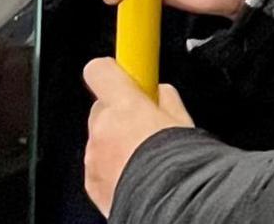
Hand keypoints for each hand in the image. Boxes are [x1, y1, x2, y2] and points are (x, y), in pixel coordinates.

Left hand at [84, 57, 193, 215]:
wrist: (169, 202)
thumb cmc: (178, 162)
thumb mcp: (182, 120)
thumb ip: (166, 100)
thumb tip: (161, 93)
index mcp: (124, 105)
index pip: (100, 70)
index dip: (112, 72)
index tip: (124, 74)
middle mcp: (102, 128)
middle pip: (101, 108)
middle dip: (119, 114)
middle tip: (144, 127)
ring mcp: (93, 156)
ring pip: (99, 139)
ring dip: (115, 143)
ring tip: (142, 157)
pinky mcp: (91, 182)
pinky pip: (98, 165)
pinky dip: (111, 168)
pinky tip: (134, 174)